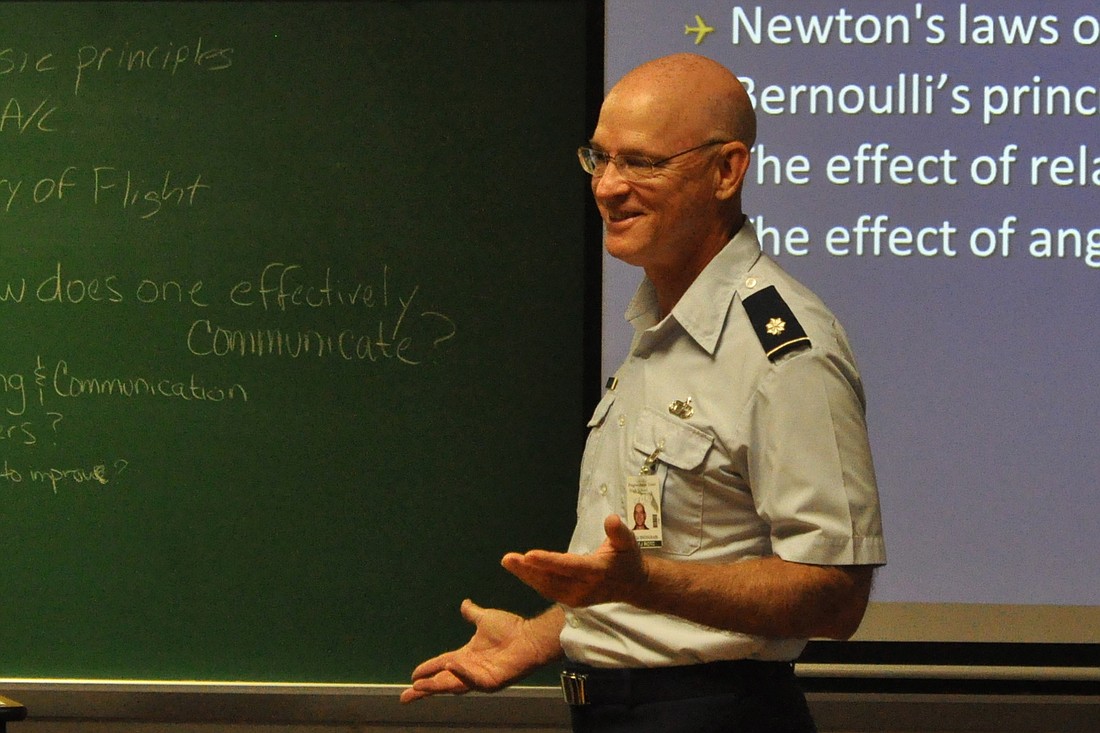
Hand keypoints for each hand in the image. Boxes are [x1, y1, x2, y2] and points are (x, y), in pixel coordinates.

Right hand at [399, 600, 559, 703]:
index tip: (412, 676)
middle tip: (405, 696)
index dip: (427, 669)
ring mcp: (480, 677)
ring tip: (420, 687)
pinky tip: (451, 666)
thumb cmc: (511, 629)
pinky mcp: (491, 681)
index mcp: (466, 656)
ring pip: (453, 685)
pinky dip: (462, 673)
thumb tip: (464, 604)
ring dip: (436, 686)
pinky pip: (473, 679)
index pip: (441, 665)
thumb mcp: (485, 618)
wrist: (530, 636)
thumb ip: (472, 614)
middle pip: (441, 682)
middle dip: (423, 689)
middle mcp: (469, 669)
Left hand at [501, 514, 646, 606]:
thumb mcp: (628, 542)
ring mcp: (576, 597)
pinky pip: (549, 590)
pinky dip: (533, 580)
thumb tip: (612, 519)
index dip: (548, 561)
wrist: (633, 586)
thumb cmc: (627, 559)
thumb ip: (618, 532)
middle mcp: (584, 588)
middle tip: (507, 559)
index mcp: (597, 571)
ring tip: (509, 562)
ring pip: (547, 587)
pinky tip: (520, 569)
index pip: (569, 566)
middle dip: (528, 570)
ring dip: (526, 575)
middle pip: (552, 579)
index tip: (529, 555)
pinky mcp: (571, 600)